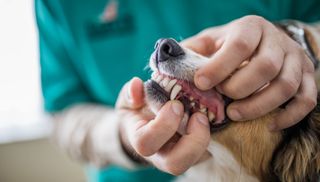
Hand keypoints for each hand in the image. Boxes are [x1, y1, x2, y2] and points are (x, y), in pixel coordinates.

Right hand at [116, 77, 210, 174]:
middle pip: (175, 164)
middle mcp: (161, 154)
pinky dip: (216, 134)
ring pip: (196, 160)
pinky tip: (214, 115)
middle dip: (191, 140)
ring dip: (205, 138)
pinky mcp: (197, 153)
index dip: (163, 126)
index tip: (175, 105)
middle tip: (198, 115)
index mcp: (141, 140)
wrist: (147, 125)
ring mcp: (180, 156)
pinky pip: (209, 151)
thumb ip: (130, 93)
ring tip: (206, 116)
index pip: (146, 143)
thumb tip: (137, 85)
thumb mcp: (130, 100)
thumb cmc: (138, 111)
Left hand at [182, 15, 316, 130]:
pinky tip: (268, 125)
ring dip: (259, 105)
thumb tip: (167, 64)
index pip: (240, 45)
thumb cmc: (230, 45)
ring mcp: (295, 60)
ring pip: (286, 85)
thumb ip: (191, 51)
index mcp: (251, 28)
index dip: (220, 66)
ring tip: (235, 114)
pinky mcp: (307, 78)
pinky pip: (306, 100)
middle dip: (240, 88)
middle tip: (222, 100)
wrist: (264, 42)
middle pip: (265, 66)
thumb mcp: (209, 41)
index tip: (201, 82)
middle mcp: (277, 41)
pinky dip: (289, 116)